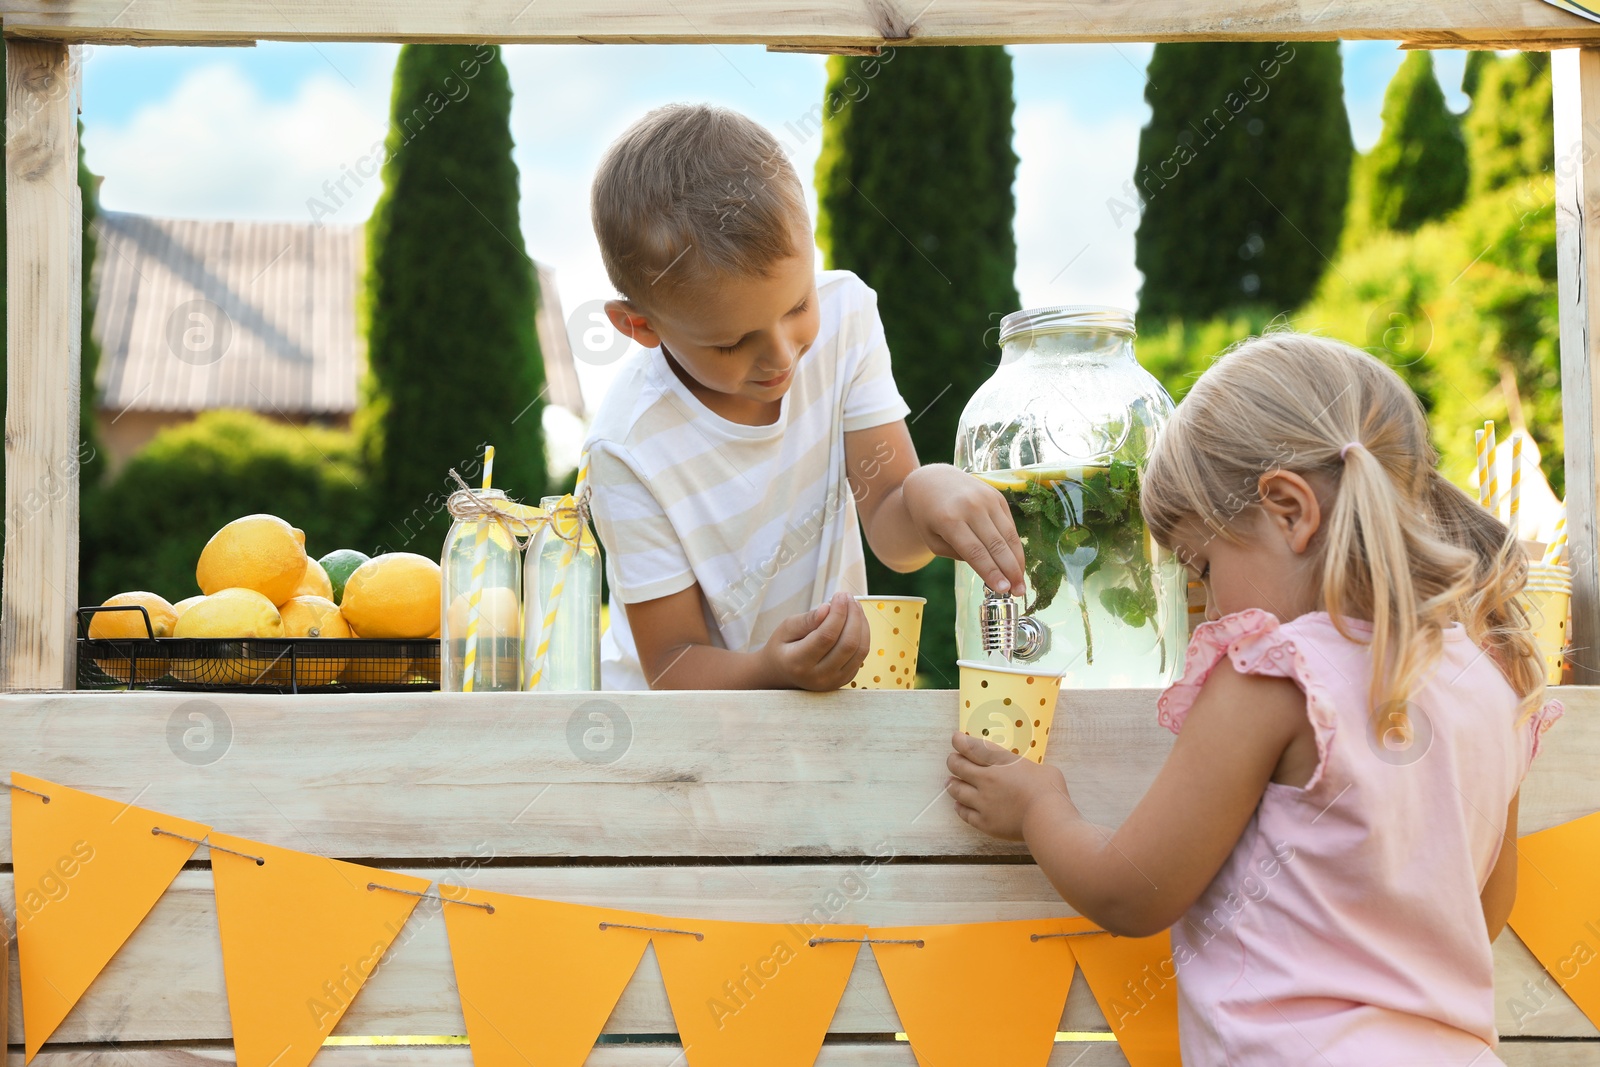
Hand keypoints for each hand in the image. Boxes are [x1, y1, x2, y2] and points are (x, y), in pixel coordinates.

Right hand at [760, 592, 870, 690]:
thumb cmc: (783, 648)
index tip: (839, 596)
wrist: (784, 674)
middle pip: (848, 644)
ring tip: (853, 606)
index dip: (838, 613)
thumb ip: (806, 620)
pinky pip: (861, 655)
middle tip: (848, 598)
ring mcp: (834, 681)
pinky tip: (855, 620)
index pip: (826, 636)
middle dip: (853, 615)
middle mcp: (819, 676)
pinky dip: (863, 634)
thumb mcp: (786, 629)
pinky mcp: (845, 679)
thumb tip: (827, 609)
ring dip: (861, 623)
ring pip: (860, 649)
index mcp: (799, 663)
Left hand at [901, 465, 1026, 595]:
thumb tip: (987, 568)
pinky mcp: (996, 495)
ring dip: (1017, 561)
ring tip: (1021, 582)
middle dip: (1010, 571)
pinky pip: (1009, 524)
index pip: (975, 552)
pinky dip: (1015, 545)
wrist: (931, 479)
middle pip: (996, 545)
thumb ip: (957, 554)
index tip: (1003, 590)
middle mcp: (970, 507)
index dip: (991, 572)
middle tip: (1019, 592)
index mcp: (949, 520)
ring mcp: (986, 499)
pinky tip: (1017, 562)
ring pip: (1008, 535)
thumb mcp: (932, 539)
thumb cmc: (928, 515)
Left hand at [946, 730, 1071, 840]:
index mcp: (1002, 763)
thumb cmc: (1050, 791)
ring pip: (957, 790)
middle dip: (953, 761)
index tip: (956, 738)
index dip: (961, 741)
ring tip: (950, 782)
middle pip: (959, 766)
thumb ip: (1029, 770)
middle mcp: (987, 779)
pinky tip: (958, 805)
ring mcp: (983, 801)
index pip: (973, 748)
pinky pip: (964, 813)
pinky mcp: (984, 822)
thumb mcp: (1042, 769)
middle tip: (953, 760)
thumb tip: (1028, 774)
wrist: (1046, 819)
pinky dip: (959, 807)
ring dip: (952, 784)